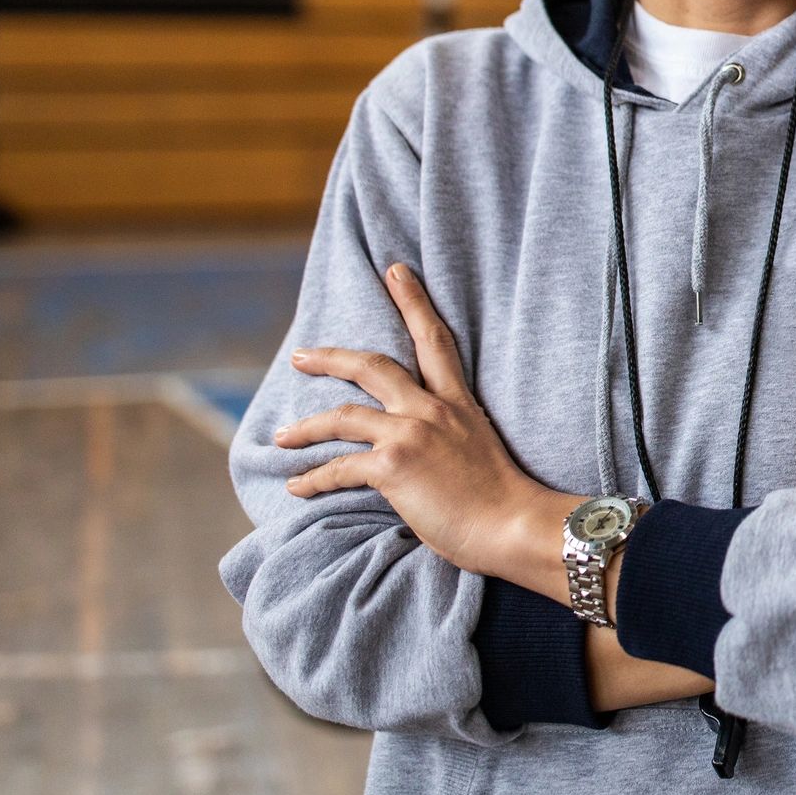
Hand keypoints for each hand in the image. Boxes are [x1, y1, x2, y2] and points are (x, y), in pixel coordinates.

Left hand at [276, 264, 549, 577]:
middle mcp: (431, 410)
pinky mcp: (393, 466)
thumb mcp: (479, 448)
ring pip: (342, 416)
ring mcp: (411, 434)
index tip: (395, 271)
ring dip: (305, 427)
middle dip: (330, 357)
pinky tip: (297, 488)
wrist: (512, 523)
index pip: (434, 340)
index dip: (413, 301)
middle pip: (372, 367)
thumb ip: (449, 437)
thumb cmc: (501, 499)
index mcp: (457, 402)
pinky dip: (312, 479)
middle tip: (300, 355)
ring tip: (282, 437)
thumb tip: (423, 449)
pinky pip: (338, 468)